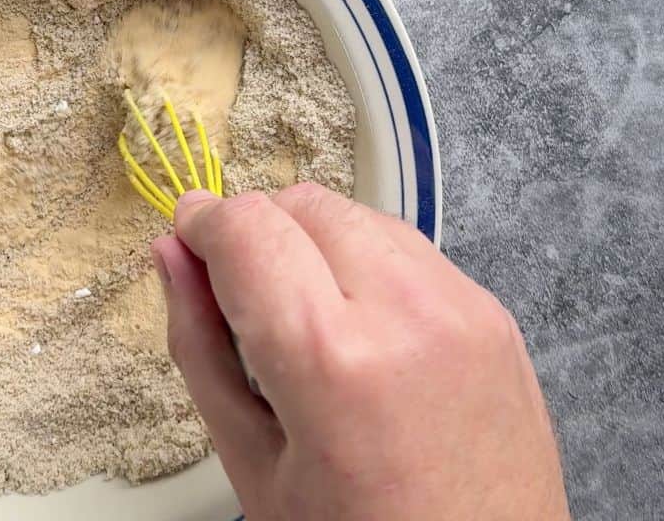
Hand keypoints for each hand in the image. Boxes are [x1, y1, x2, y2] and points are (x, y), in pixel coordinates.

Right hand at [154, 183, 568, 520]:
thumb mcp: (250, 460)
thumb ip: (199, 345)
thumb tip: (171, 259)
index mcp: (331, 360)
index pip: (248, 228)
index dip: (203, 225)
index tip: (189, 241)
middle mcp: (406, 315)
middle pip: (301, 203)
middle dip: (255, 230)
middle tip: (239, 290)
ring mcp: (460, 308)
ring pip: (355, 212)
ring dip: (310, 240)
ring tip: (301, 315)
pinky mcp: (492, 313)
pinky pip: (407, 246)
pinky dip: (363, 261)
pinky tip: (354, 323)